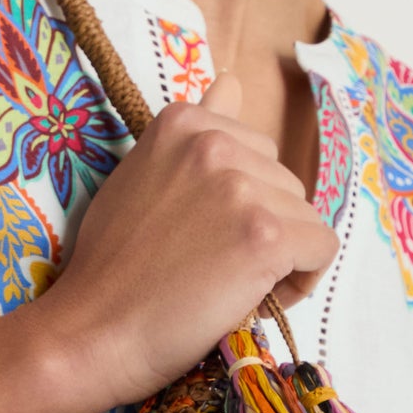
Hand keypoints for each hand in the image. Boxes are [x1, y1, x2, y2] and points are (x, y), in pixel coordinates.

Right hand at [34, 71, 339, 412]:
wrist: (92, 332)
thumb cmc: (112, 267)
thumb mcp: (142, 177)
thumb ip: (193, 133)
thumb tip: (230, 81)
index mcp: (183, 123)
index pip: (257, 153)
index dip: (242, 202)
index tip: (206, 234)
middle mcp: (213, 143)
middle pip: (285, 183)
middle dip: (263, 226)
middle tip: (211, 267)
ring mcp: (240, 187)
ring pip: (305, 218)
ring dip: (281, 257)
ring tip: (227, 285)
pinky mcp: (264, 234)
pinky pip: (321, 249)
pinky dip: (300, 281)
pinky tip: (256, 299)